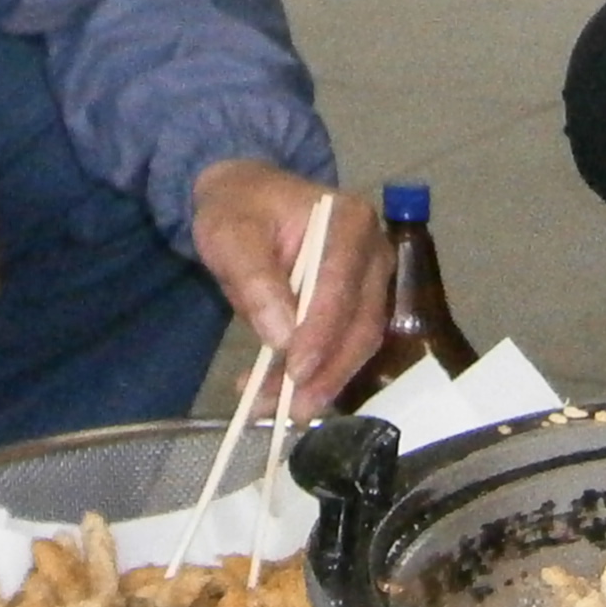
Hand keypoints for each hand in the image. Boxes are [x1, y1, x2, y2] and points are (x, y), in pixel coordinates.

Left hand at [188, 159, 385, 411]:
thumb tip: (282, 337)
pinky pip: (343, 346)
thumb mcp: (231, 234)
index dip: (321, 333)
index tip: (295, 372)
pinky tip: (277, 394)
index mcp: (348, 221)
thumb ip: (255, 279)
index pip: (341, 285)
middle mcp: (374, 252)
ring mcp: (371, 281)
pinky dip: (313, 375)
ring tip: (274, 409)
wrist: (246, 196)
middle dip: (325, 371)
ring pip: (357, 343)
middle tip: (289, 409)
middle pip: (361, 323)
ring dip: (320, 382)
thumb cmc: (239, 209)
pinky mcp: (358, 305)